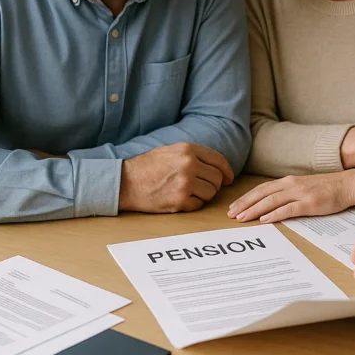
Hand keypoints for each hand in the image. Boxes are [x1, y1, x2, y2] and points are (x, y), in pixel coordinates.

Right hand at [118, 142, 234, 212]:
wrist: (126, 182)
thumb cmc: (147, 166)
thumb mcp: (171, 150)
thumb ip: (193, 154)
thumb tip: (216, 165)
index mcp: (188, 150)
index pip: (218, 160)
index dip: (226, 171)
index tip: (228, 178)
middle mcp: (189, 165)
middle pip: (217, 179)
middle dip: (214, 185)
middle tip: (204, 187)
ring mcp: (185, 183)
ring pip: (211, 193)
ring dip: (204, 195)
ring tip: (190, 192)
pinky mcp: (180, 201)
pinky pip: (199, 204)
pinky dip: (193, 204)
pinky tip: (181, 199)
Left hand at [227, 170, 354, 222]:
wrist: (348, 185)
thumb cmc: (327, 188)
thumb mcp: (304, 187)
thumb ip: (289, 193)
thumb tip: (273, 204)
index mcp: (289, 181)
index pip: (262, 189)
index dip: (246, 198)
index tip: (234, 207)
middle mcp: (291, 185)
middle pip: (262, 194)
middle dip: (244, 204)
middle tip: (231, 214)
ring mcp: (300, 193)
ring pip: (271, 201)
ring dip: (254, 210)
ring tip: (242, 218)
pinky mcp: (309, 203)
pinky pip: (288, 209)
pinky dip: (274, 214)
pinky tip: (264, 220)